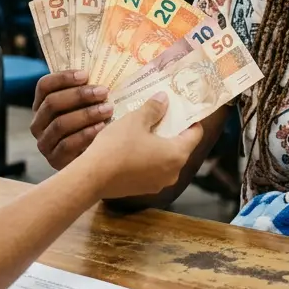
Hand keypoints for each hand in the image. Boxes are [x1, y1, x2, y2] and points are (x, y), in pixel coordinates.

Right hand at [31, 70, 113, 170]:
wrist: (92, 161)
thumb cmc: (90, 125)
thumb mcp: (85, 106)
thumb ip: (86, 90)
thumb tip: (103, 69)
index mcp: (41, 105)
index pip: (44, 86)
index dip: (63, 78)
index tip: (86, 75)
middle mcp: (38, 123)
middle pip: (52, 103)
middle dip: (79, 95)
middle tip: (103, 92)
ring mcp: (44, 143)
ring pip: (60, 123)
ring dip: (86, 114)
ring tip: (108, 109)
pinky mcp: (54, 160)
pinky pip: (67, 145)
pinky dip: (85, 135)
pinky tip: (102, 129)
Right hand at [81, 93, 202, 200]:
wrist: (92, 177)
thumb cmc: (117, 146)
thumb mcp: (135, 121)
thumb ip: (154, 108)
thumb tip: (164, 98)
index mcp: (177, 154)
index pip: (196, 134)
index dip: (190, 119)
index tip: (182, 108)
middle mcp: (174, 172)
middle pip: (181, 147)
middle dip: (172, 130)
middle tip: (161, 114)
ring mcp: (159, 184)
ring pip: (166, 159)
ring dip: (159, 145)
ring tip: (146, 129)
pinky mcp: (144, 189)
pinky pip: (153, 170)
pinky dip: (149, 158)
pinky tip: (134, 147)